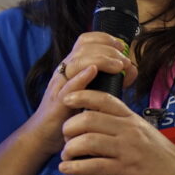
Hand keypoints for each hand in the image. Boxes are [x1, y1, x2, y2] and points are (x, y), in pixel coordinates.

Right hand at [18, 32, 136, 157]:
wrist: (43, 136)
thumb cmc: (69, 114)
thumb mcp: (93, 92)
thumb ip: (111, 80)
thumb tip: (131, 68)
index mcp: (71, 67)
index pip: (85, 41)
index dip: (104, 38)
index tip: (121, 46)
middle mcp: (64, 71)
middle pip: (83, 47)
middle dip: (107, 49)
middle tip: (123, 60)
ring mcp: (60, 85)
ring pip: (76, 62)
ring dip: (100, 59)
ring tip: (118, 66)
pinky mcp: (58, 102)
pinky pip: (68, 85)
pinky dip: (81, 76)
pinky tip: (93, 71)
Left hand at [58, 89, 174, 174]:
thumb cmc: (162, 156)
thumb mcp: (143, 131)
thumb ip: (121, 124)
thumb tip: (94, 123)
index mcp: (131, 118)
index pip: (104, 99)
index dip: (82, 96)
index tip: (67, 98)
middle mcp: (128, 130)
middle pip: (90, 119)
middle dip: (70, 126)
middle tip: (65, 136)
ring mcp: (127, 150)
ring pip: (89, 141)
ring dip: (70, 148)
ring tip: (66, 154)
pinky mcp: (126, 171)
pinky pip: (95, 166)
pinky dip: (76, 167)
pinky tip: (67, 168)